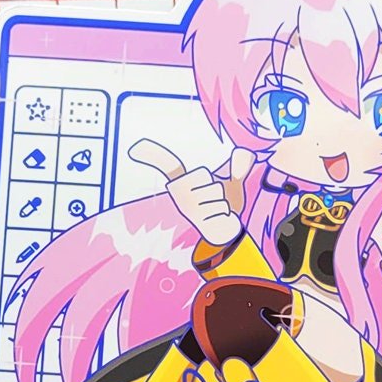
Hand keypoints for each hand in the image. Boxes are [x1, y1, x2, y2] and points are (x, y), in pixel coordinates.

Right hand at [130, 139, 250, 246]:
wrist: (226, 233)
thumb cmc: (223, 207)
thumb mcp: (233, 184)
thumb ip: (239, 167)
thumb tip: (247, 152)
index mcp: (184, 183)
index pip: (168, 165)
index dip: (153, 155)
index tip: (135, 147)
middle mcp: (180, 195)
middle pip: (207, 178)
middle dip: (218, 189)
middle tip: (214, 200)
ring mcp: (187, 207)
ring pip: (216, 192)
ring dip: (223, 202)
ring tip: (216, 211)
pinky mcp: (195, 219)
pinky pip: (219, 206)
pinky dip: (225, 212)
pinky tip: (217, 219)